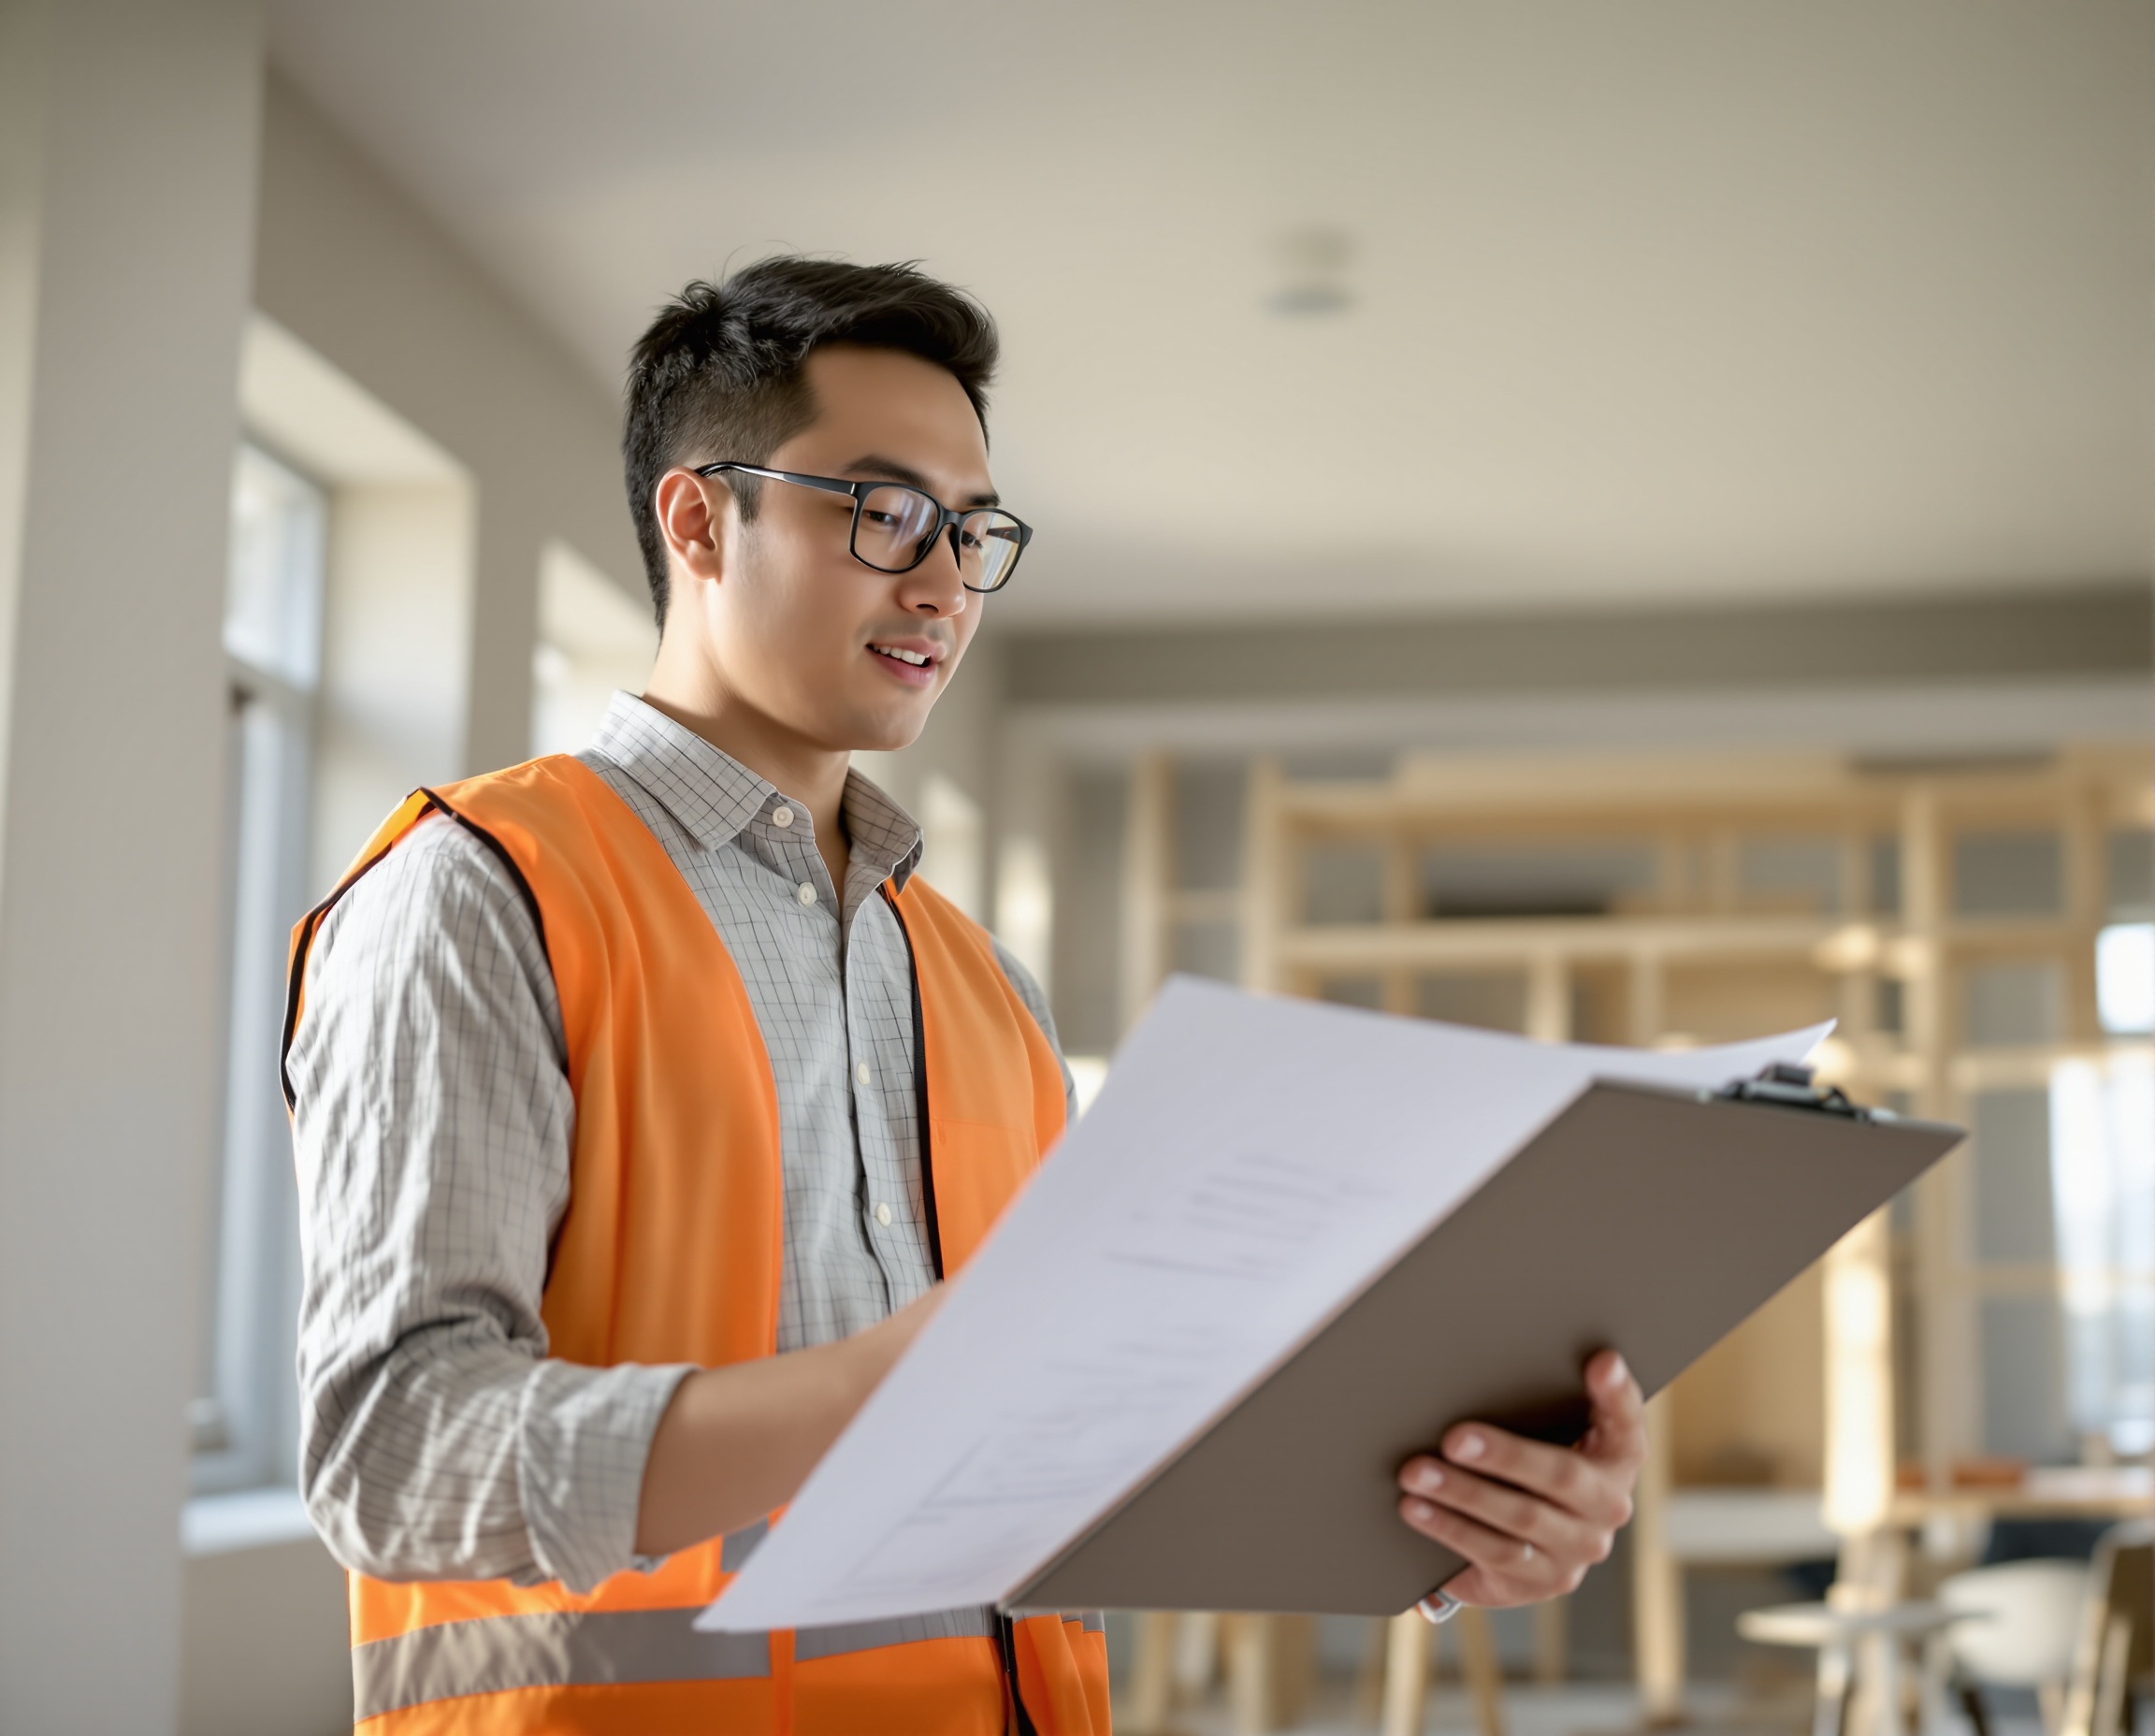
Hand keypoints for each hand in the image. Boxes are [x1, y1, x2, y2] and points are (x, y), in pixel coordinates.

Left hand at [1393, 1349, 1644, 1606]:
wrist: (1532, 1535)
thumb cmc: (1534, 1457)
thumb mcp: (1549, 1425)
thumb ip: (1544, 1393)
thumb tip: (1552, 1358)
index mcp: (1617, 1456)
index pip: (1628, 1421)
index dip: (1617, 1392)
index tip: (1600, 1361)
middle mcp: (1608, 1508)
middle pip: (1560, 1477)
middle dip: (1504, 1456)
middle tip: (1453, 1439)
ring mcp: (1576, 1550)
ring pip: (1520, 1521)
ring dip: (1463, 1497)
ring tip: (1415, 1476)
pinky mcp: (1542, 1582)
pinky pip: (1494, 1557)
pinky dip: (1450, 1531)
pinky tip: (1416, 1511)